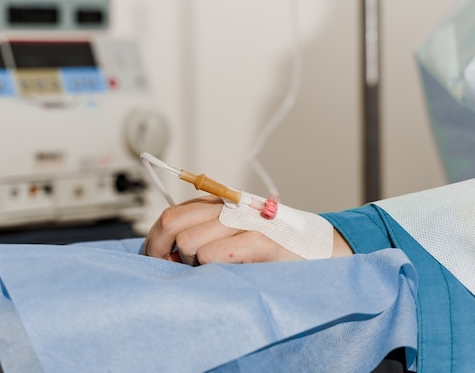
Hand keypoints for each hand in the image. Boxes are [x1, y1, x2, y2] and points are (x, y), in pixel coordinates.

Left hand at [142, 195, 313, 264]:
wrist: (319, 248)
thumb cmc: (272, 246)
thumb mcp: (234, 232)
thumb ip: (203, 232)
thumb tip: (163, 251)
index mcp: (220, 202)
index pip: (170, 215)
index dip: (155, 240)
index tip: (156, 261)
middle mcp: (229, 206)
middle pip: (171, 224)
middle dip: (162, 253)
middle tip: (172, 271)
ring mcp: (244, 221)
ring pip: (189, 243)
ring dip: (193, 264)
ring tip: (212, 271)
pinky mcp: (260, 240)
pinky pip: (214, 255)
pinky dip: (211, 267)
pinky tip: (226, 272)